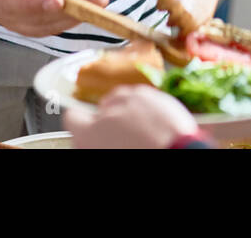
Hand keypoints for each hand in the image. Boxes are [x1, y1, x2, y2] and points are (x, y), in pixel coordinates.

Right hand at [0, 0, 107, 36]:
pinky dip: (75, 17)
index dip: (33, 3)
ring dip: (75, 16)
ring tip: (100, 1)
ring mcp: (18, 21)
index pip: (11, 1)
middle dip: (64, 13)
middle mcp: (2, 11)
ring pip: (48, 26)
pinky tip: (94, 7)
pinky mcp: (36, 24)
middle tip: (94, 1)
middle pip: (33, 19)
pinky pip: (55, 25)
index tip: (57, 0)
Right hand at [64, 85, 201, 148]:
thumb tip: (93, 140)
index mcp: (90, 133)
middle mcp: (109, 111)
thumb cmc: (143, 155)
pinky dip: (147, 107)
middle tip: (121, 138)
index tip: (86, 128)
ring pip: (123, 98)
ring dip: (128, 110)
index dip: (80, 124)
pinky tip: (155, 125)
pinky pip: (144, 97)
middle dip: (109, 119)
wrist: (178, 153)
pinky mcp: (154, 94)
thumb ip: (93, 142)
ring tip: (140, 132)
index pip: (72, 118)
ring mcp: (132, 99)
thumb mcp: (102, 150)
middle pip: (101, 109)